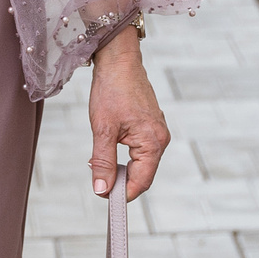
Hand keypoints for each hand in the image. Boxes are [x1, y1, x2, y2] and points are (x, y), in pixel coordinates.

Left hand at [88, 27, 169, 197]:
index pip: (141, 182)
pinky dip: (125, 156)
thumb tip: (102, 189)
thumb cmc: (112, 89)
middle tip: (98, 180)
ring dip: (122, 167)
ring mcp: (157, 131)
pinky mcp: (150, 125)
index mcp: (153, 142)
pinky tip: (110, 148)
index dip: (122, 194)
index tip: (103, 197)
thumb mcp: (103, 129)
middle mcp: (160, 139)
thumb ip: (103, 162)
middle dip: (121, 181)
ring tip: (101, 163)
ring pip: (140, 162)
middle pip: (142, 175)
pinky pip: (140, 150)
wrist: (118, 60)